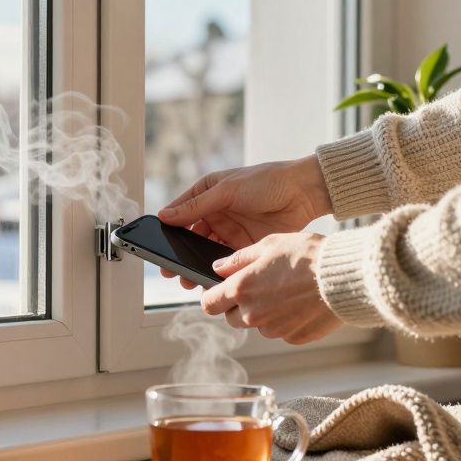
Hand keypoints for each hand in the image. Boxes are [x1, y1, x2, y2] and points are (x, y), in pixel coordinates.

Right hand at [157, 155, 330, 288]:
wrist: (304, 192)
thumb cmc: (266, 181)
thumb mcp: (227, 190)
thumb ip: (196, 206)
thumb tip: (164, 216)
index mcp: (208, 193)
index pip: (181, 213)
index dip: (168, 230)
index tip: (157, 246)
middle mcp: (217, 212)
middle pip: (191, 237)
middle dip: (180, 253)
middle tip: (171, 270)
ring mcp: (231, 230)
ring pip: (206, 251)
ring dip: (196, 264)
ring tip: (188, 279)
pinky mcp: (245, 244)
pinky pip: (226, 260)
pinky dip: (217, 270)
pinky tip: (210, 278)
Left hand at [201, 232, 340, 344]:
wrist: (345, 277)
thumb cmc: (308, 256)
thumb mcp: (269, 245)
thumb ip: (238, 259)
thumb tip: (218, 267)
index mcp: (241, 289)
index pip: (209, 304)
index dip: (213, 297)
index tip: (221, 291)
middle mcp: (253, 315)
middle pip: (232, 318)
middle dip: (240, 305)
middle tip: (262, 286)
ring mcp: (273, 330)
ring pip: (258, 325)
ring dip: (265, 313)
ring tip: (287, 291)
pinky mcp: (293, 338)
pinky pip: (282, 331)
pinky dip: (287, 320)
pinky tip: (301, 302)